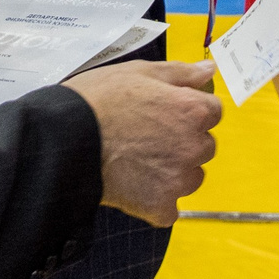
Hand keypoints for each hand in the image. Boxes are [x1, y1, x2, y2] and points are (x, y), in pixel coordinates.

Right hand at [62, 59, 222, 224]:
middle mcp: (193, 146)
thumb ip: (182, 72)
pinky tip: (134, 185)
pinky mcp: (160, 206)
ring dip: (175, 171)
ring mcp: (177, 180)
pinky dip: (156, 201)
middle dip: (184, 141)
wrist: (66, 139)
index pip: (213, 112)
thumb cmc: (100, 100)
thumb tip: (210, 71)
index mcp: (192, 111)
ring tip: (140, 161)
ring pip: (192, 177)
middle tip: (149, 136)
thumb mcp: (141, 72)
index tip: (168, 112)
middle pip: (204, 145)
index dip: (190, 110)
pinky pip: (169, 208)